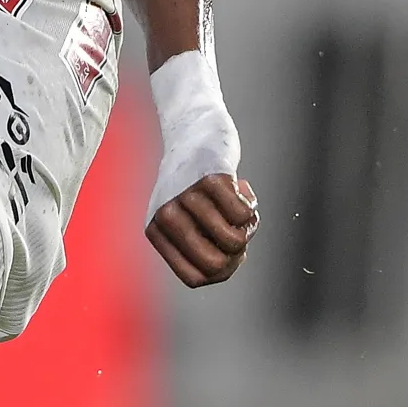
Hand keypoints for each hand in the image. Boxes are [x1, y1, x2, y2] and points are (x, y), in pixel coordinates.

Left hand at [148, 172, 255, 287]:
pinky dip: (250, 206)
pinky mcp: (211, 178)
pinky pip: (242, 215)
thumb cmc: (195, 182)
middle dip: (237, 256)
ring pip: (232, 241)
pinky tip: (243, 188)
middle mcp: (166, 216)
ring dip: (248, 229)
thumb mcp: (186, 215)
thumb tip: (227, 265)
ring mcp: (187, 196)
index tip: (229, 252)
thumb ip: (203, 244)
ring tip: (243, 209)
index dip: (222, 271)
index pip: (195, 277)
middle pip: (214, 265)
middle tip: (240, 233)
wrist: (195, 129)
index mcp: (156, 231)